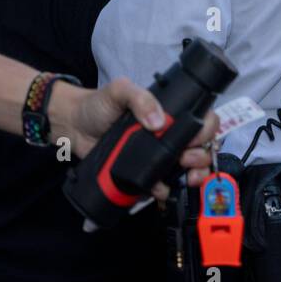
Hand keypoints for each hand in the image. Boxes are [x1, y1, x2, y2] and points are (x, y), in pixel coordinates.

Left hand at [53, 78, 217, 197]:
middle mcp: (169, 136)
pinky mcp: (145, 176)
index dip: (206, 131)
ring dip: (192, 176)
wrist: (73, 126)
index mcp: (170, 114)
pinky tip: (160, 188)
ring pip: (188, 170)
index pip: (201, 121)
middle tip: (186, 159)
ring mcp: (158, 157)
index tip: (195, 138)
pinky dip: (166, 190)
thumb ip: (139, 97)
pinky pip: (163, 186)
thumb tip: (159, 121)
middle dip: (201, 157)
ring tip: (182, 176)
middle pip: (201, 149)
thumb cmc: (98, 104)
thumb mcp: (120, 91)